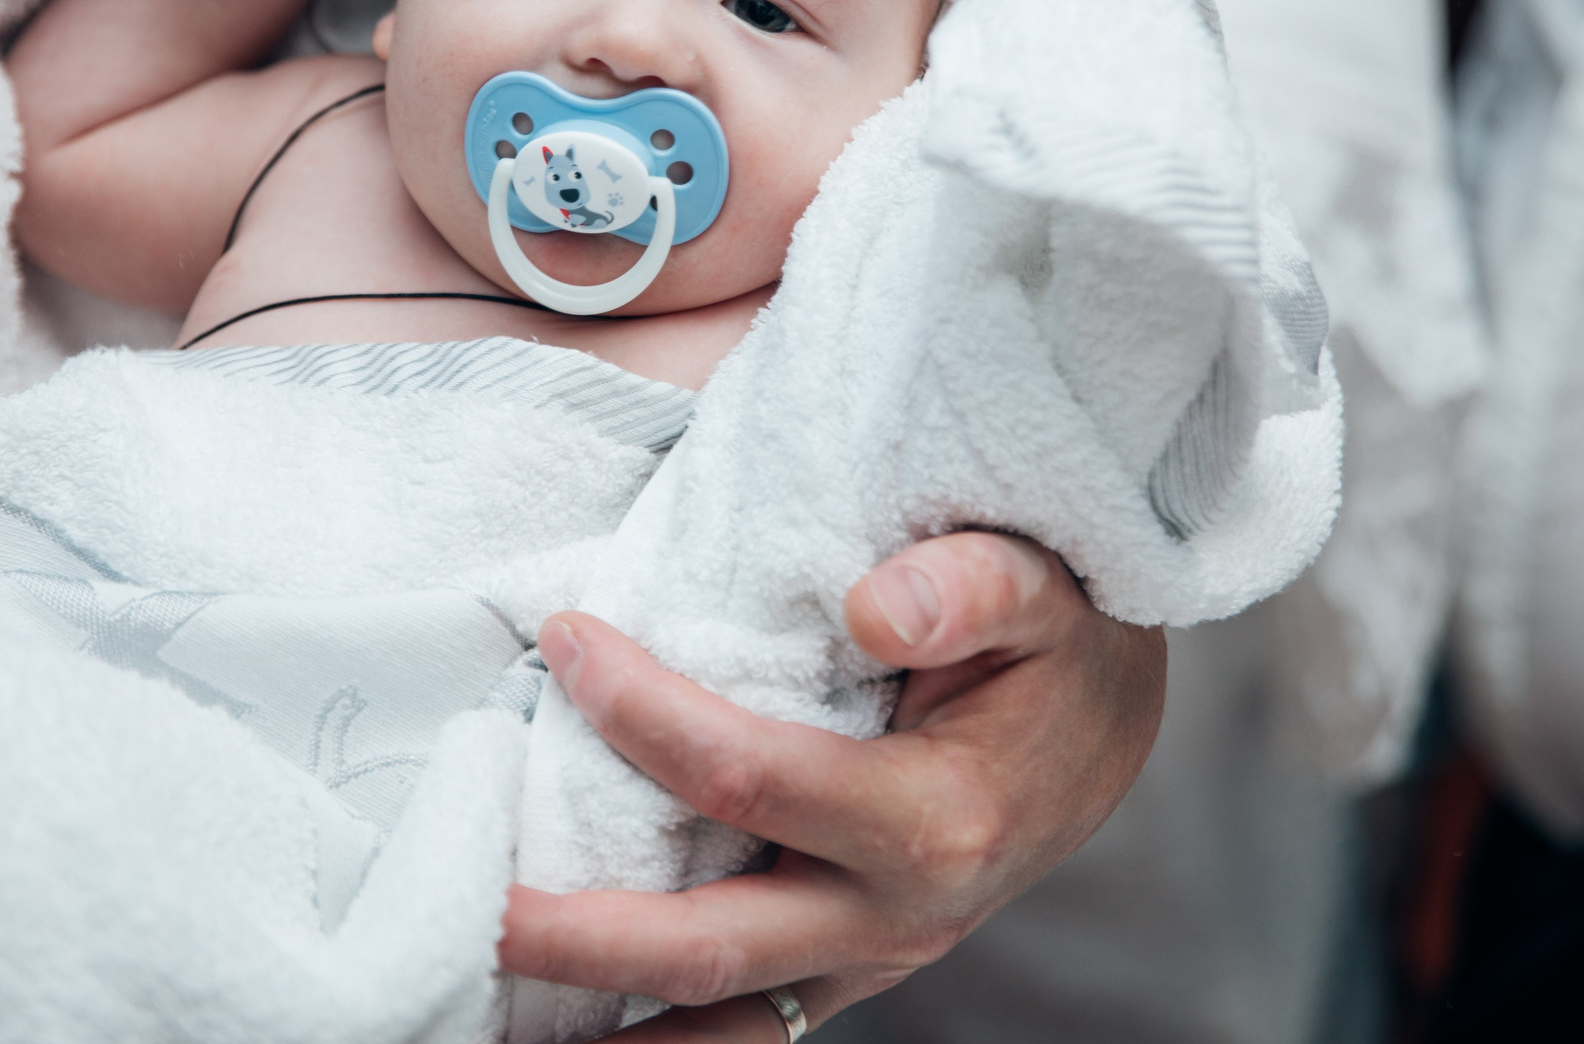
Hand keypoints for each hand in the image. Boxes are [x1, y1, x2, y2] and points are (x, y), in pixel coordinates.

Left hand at [499, 532, 1166, 1038]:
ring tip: (488, 1008)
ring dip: (606, 1021)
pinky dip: (664, 1035)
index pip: (750, 778)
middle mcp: (900, 915)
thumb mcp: (1042, 586)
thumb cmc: (1057, 641)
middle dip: (580, 932)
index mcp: (938, 817)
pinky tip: (573, 1030)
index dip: (645, 712)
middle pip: (711, 943)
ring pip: (723, 1018)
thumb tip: (873, 605)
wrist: (1110, 723)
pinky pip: (748, 1025)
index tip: (565, 636)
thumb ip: (972, 584)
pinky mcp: (849, 968)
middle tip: (473, 900)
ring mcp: (872, 957)